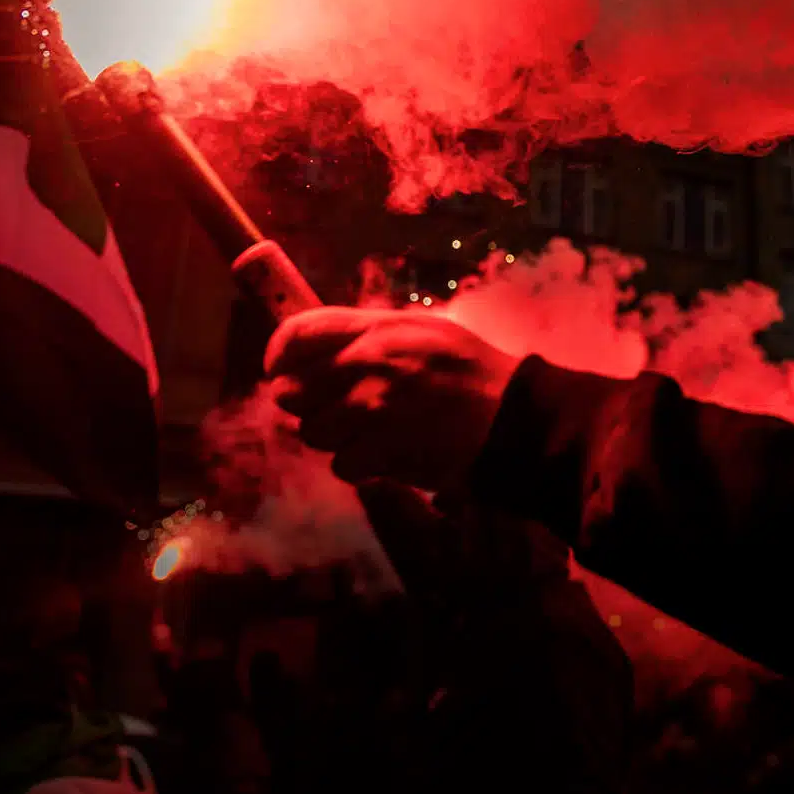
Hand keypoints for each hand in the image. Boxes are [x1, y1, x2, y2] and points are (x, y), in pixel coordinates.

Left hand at [264, 307, 519, 488]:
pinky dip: (361, 466)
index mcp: (378, 328)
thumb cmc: (472, 372)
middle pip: (292, 391)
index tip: (282, 371)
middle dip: (309, 405)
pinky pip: (341, 464)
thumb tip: (321, 346)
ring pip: (313, 432)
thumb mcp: (426, 330)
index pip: (297, 332)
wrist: (514, 418)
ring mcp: (373, 407)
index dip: (279, 355)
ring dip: (337, 439)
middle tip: (337, 410)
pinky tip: (389, 454)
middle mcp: (369, 363)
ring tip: (372, 433)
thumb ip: (372, 333)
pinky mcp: (382, 448)